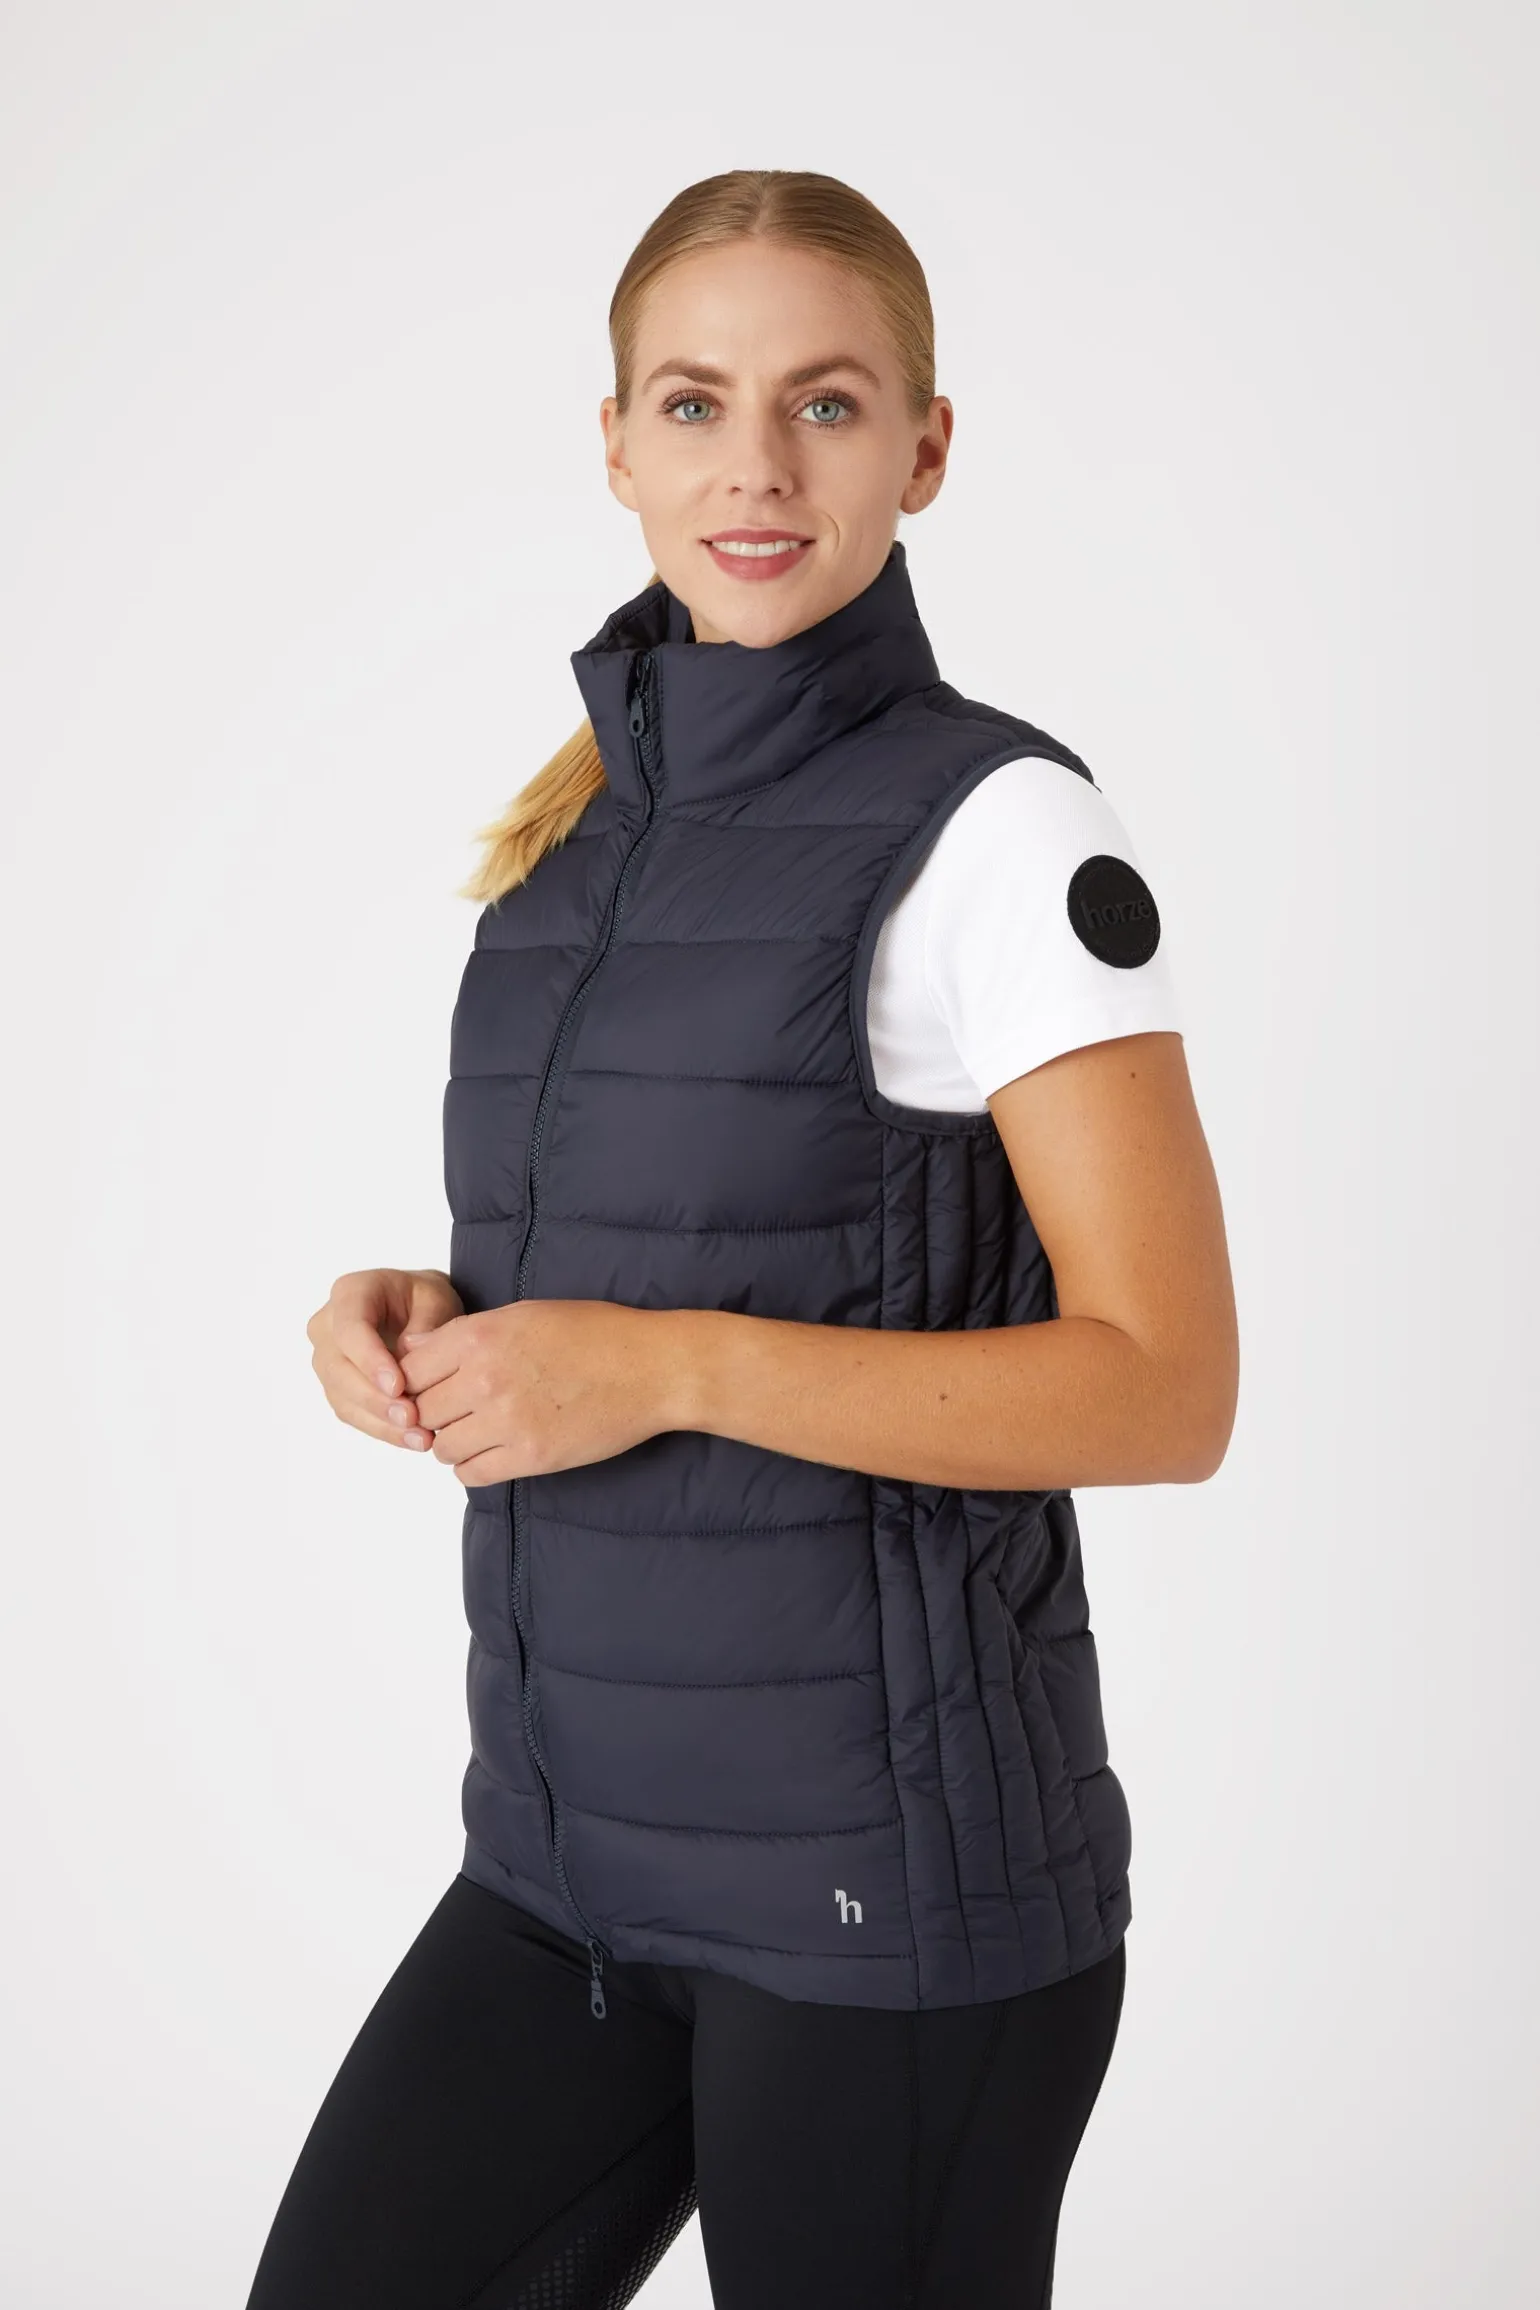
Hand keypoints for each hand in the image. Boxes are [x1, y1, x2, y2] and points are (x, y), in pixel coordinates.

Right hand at [306, 1267, 464, 1450]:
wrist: (419, 1312)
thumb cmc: (425, 1301)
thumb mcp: (437, 1299)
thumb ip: (426, 1326)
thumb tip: (410, 1363)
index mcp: (350, 1293)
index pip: (350, 1328)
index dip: (370, 1359)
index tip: (398, 1385)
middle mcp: (328, 1326)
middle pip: (339, 1369)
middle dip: (375, 1398)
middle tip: (411, 1417)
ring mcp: (328, 1359)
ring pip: (343, 1397)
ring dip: (380, 1421)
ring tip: (419, 1437)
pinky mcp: (338, 1388)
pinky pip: (353, 1414)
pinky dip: (383, 1430)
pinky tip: (412, 1439)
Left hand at [398, 1299, 678, 1487]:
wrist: (651, 1368)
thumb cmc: (595, 1334)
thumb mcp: (524, 1314)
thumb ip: (466, 1333)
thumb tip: (413, 1352)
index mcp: (481, 1336)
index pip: (409, 1370)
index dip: (414, 1381)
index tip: (430, 1386)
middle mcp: (486, 1378)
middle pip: (420, 1411)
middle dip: (430, 1413)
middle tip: (452, 1412)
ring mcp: (507, 1421)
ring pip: (441, 1446)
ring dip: (451, 1442)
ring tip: (475, 1432)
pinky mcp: (531, 1456)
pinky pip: (472, 1474)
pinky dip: (472, 1467)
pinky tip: (490, 1452)